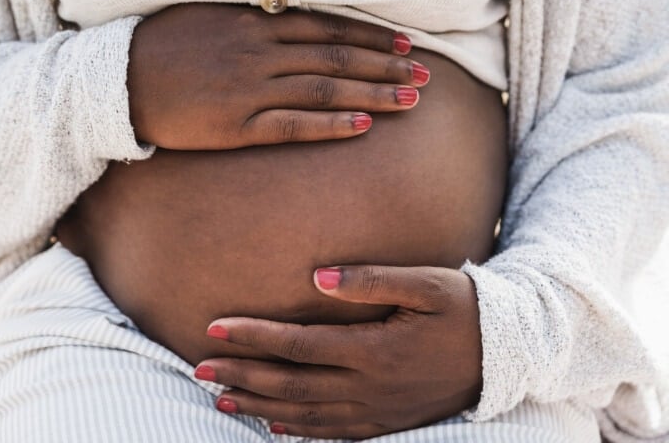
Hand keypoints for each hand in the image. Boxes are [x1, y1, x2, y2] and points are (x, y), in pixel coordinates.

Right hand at [127, 3, 429, 148]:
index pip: (330, 28)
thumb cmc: (164, 45)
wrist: (119, 81)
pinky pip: (294, 126)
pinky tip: (363, 125)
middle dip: (387, 65)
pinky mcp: (238, 126)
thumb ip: (254, 19)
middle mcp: (261, 53)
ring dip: (373, 92)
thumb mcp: (210, 16)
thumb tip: (290, 17)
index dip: (372, 37)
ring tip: (411, 99)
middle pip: (338, 57)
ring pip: (326, 89)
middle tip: (426, 75)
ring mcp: (251, 90)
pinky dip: (331, 123)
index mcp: (256, 24)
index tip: (407, 44)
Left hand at [195, 265, 482, 438]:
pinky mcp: (386, 422)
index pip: (298, 344)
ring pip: (304, 414)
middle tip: (198, 367)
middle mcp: (369, 386)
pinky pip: (332, 433)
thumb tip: (318, 278)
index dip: (253, 336)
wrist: (507, 354)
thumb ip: (371, 280)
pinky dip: (296, 431)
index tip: (215, 327)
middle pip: (291, 384)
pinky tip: (271, 424)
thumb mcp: (426, 283)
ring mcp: (377, 410)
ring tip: (219, 396)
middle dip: (242, 374)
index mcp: (375, 349)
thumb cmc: (464, 308)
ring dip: (259, 405)